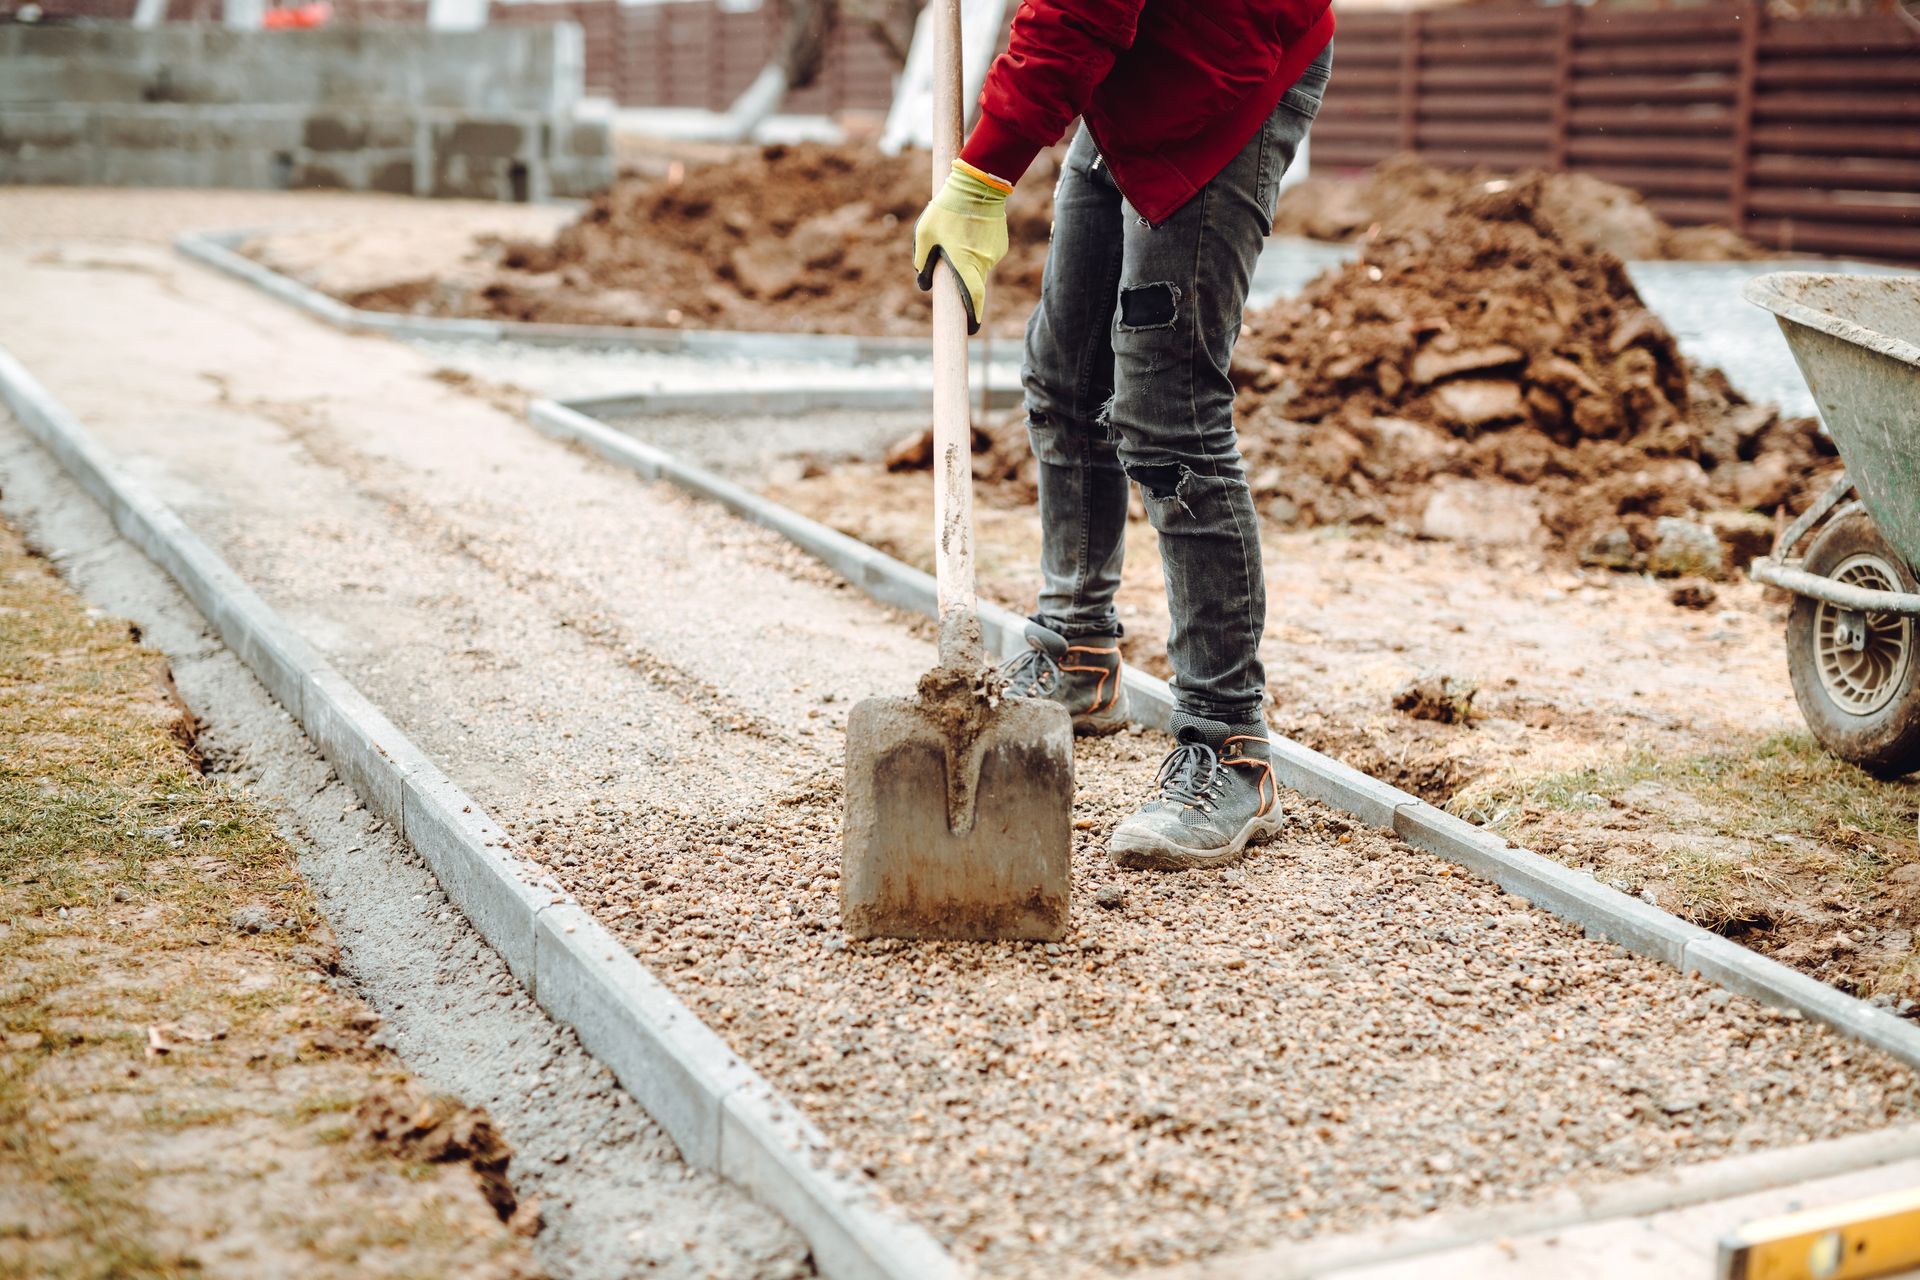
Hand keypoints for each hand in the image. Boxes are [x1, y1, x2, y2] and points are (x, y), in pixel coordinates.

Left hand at [913, 160, 1011, 334]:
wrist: (978, 183)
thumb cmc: (946, 210)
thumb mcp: (924, 234)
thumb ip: (921, 262)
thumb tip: (924, 284)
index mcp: (965, 264)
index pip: (973, 299)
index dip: (973, 317)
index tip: (972, 331)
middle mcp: (983, 263)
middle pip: (972, 281)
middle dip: (962, 277)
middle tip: (948, 257)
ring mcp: (995, 253)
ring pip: (977, 265)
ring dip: (967, 258)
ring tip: (957, 232)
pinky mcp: (1001, 243)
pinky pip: (985, 253)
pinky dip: (976, 247)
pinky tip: (969, 228)